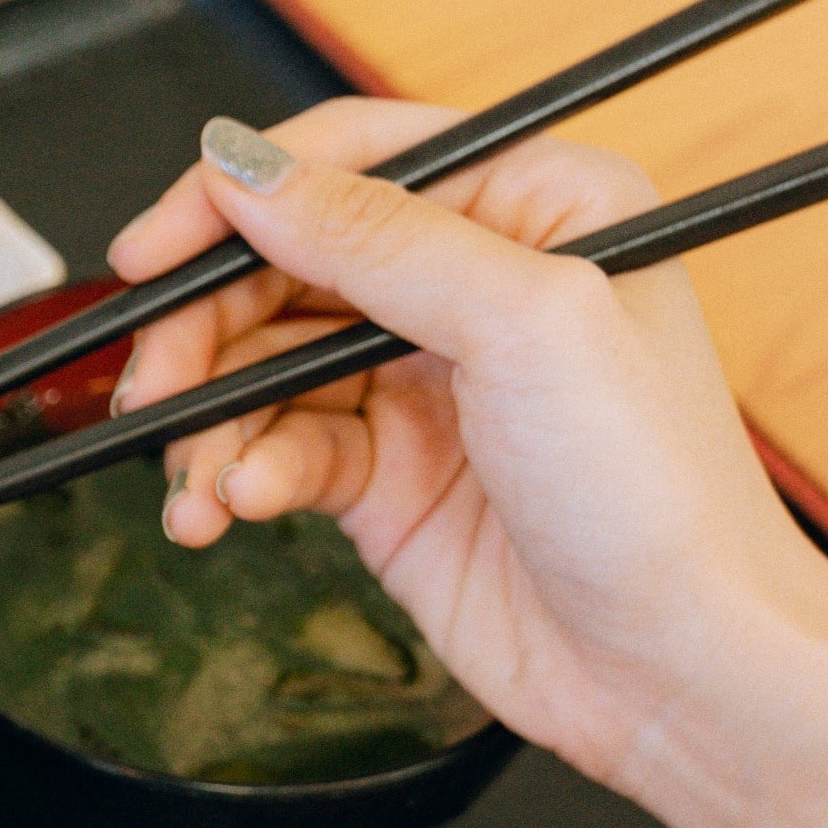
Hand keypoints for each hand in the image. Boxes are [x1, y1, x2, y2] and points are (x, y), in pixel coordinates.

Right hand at [105, 96, 821, 793]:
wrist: (674, 668)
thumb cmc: (656, 494)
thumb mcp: (522, 324)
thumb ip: (376, 237)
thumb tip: (249, 171)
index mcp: (532, 204)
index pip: (351, 159)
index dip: (237, 198)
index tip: (153, 251)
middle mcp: (474, 284)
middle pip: (284, 265)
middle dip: (205, 330)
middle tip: (158, 386)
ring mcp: (423, 382)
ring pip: (262, 365)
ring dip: (209, 423)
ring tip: (197, 484)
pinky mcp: (385, 476)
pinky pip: (275, 450)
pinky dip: (237, 479)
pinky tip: (230, 512)